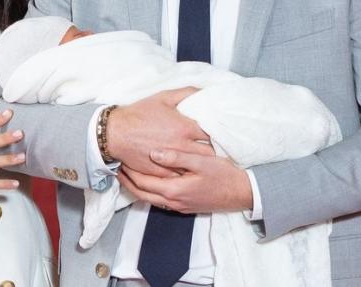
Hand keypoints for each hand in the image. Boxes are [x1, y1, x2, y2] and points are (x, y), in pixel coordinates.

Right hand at [106, 88, 209, 177]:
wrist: (115, 133)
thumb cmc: (139, 114)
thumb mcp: (163, 97)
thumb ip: (186, 93)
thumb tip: (204, 91)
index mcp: (184, 128)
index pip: (213, 134)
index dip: (219, 134)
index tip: (221, 134)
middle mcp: (181, 146)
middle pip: (209, 153)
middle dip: (214, 151)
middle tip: (217, 149)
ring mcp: (172, 161)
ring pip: (196, 167)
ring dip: (201, 164)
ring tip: (207, 161)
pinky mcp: (162, 172)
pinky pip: (181, 176)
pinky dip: (186, 173)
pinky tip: (189, 170)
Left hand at [118, 149, 252, 213]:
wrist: (242, 194)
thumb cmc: (224, 175)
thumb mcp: (202, 161)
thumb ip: (177, 157)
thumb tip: (154, 153)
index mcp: (174, 190)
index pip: (142, 182)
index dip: (129, 172)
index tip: (120, 159)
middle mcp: (173, 201)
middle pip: (141, 194)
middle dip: (127, 181)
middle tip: (118, 166)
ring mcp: (179, 206)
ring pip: (149, 199)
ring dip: (137, 187)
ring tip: (129, 173)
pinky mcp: (185, 206)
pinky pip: (160, 200)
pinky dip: (149, 191)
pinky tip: (150, 180)